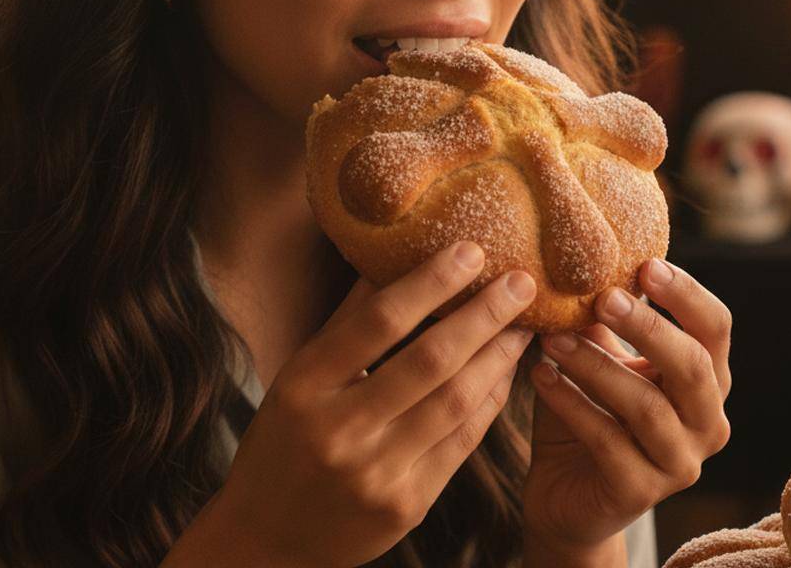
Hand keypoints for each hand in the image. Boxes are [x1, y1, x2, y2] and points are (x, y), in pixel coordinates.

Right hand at [169, 240, 535, 567]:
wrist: (267, 539)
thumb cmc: (284, 442)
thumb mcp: (297, 378)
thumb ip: (347, 325)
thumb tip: (392, 256)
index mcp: (305, 386)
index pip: (378, 322)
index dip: (430, 283)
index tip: (471, 251)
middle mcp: (340, 430)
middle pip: (430, 360)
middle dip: (484, 315)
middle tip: (522, 282)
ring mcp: (377, 473)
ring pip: (457, 402)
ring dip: (499, 357)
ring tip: (523, 324)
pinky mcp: (407, 505)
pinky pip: (462, 442)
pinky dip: (489, 401)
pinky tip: (506, 372)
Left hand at [520, 258, 731, 554]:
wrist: (564, 496)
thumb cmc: (586, 412)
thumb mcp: (598, 358)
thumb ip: (602, 319)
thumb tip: (582, 252)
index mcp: (707, 380)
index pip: (715, 328)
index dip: (686, 294)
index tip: (646, 264)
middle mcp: (708, 422)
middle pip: (692, 366)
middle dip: (647, 327)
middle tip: (603, 297)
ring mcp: (680, 463)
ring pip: (646, 406)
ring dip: (595, 365)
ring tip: (552, 337)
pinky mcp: (641, 493)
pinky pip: (607, 442)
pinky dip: (570, 404)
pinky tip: (539, 376)